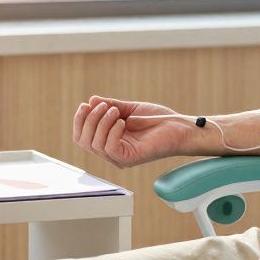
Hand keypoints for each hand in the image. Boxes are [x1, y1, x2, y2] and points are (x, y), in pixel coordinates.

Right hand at [72, 96, 190, 167]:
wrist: (180, 126)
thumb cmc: (157, 119)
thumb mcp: (129, 109)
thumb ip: (110, 106)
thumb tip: (91, 101)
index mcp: (108, 140)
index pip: (81, 137)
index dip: (79, 120)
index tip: (85, 104)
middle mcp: (111, 152)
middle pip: (83, 141)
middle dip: (89, 120)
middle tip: (104, 106)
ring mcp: (120, 157)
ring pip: (95, 144)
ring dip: (101, 122)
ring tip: (116, 111)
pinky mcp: (130, 158)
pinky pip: (110, 148)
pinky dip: (112, 131)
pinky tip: (123, 121)